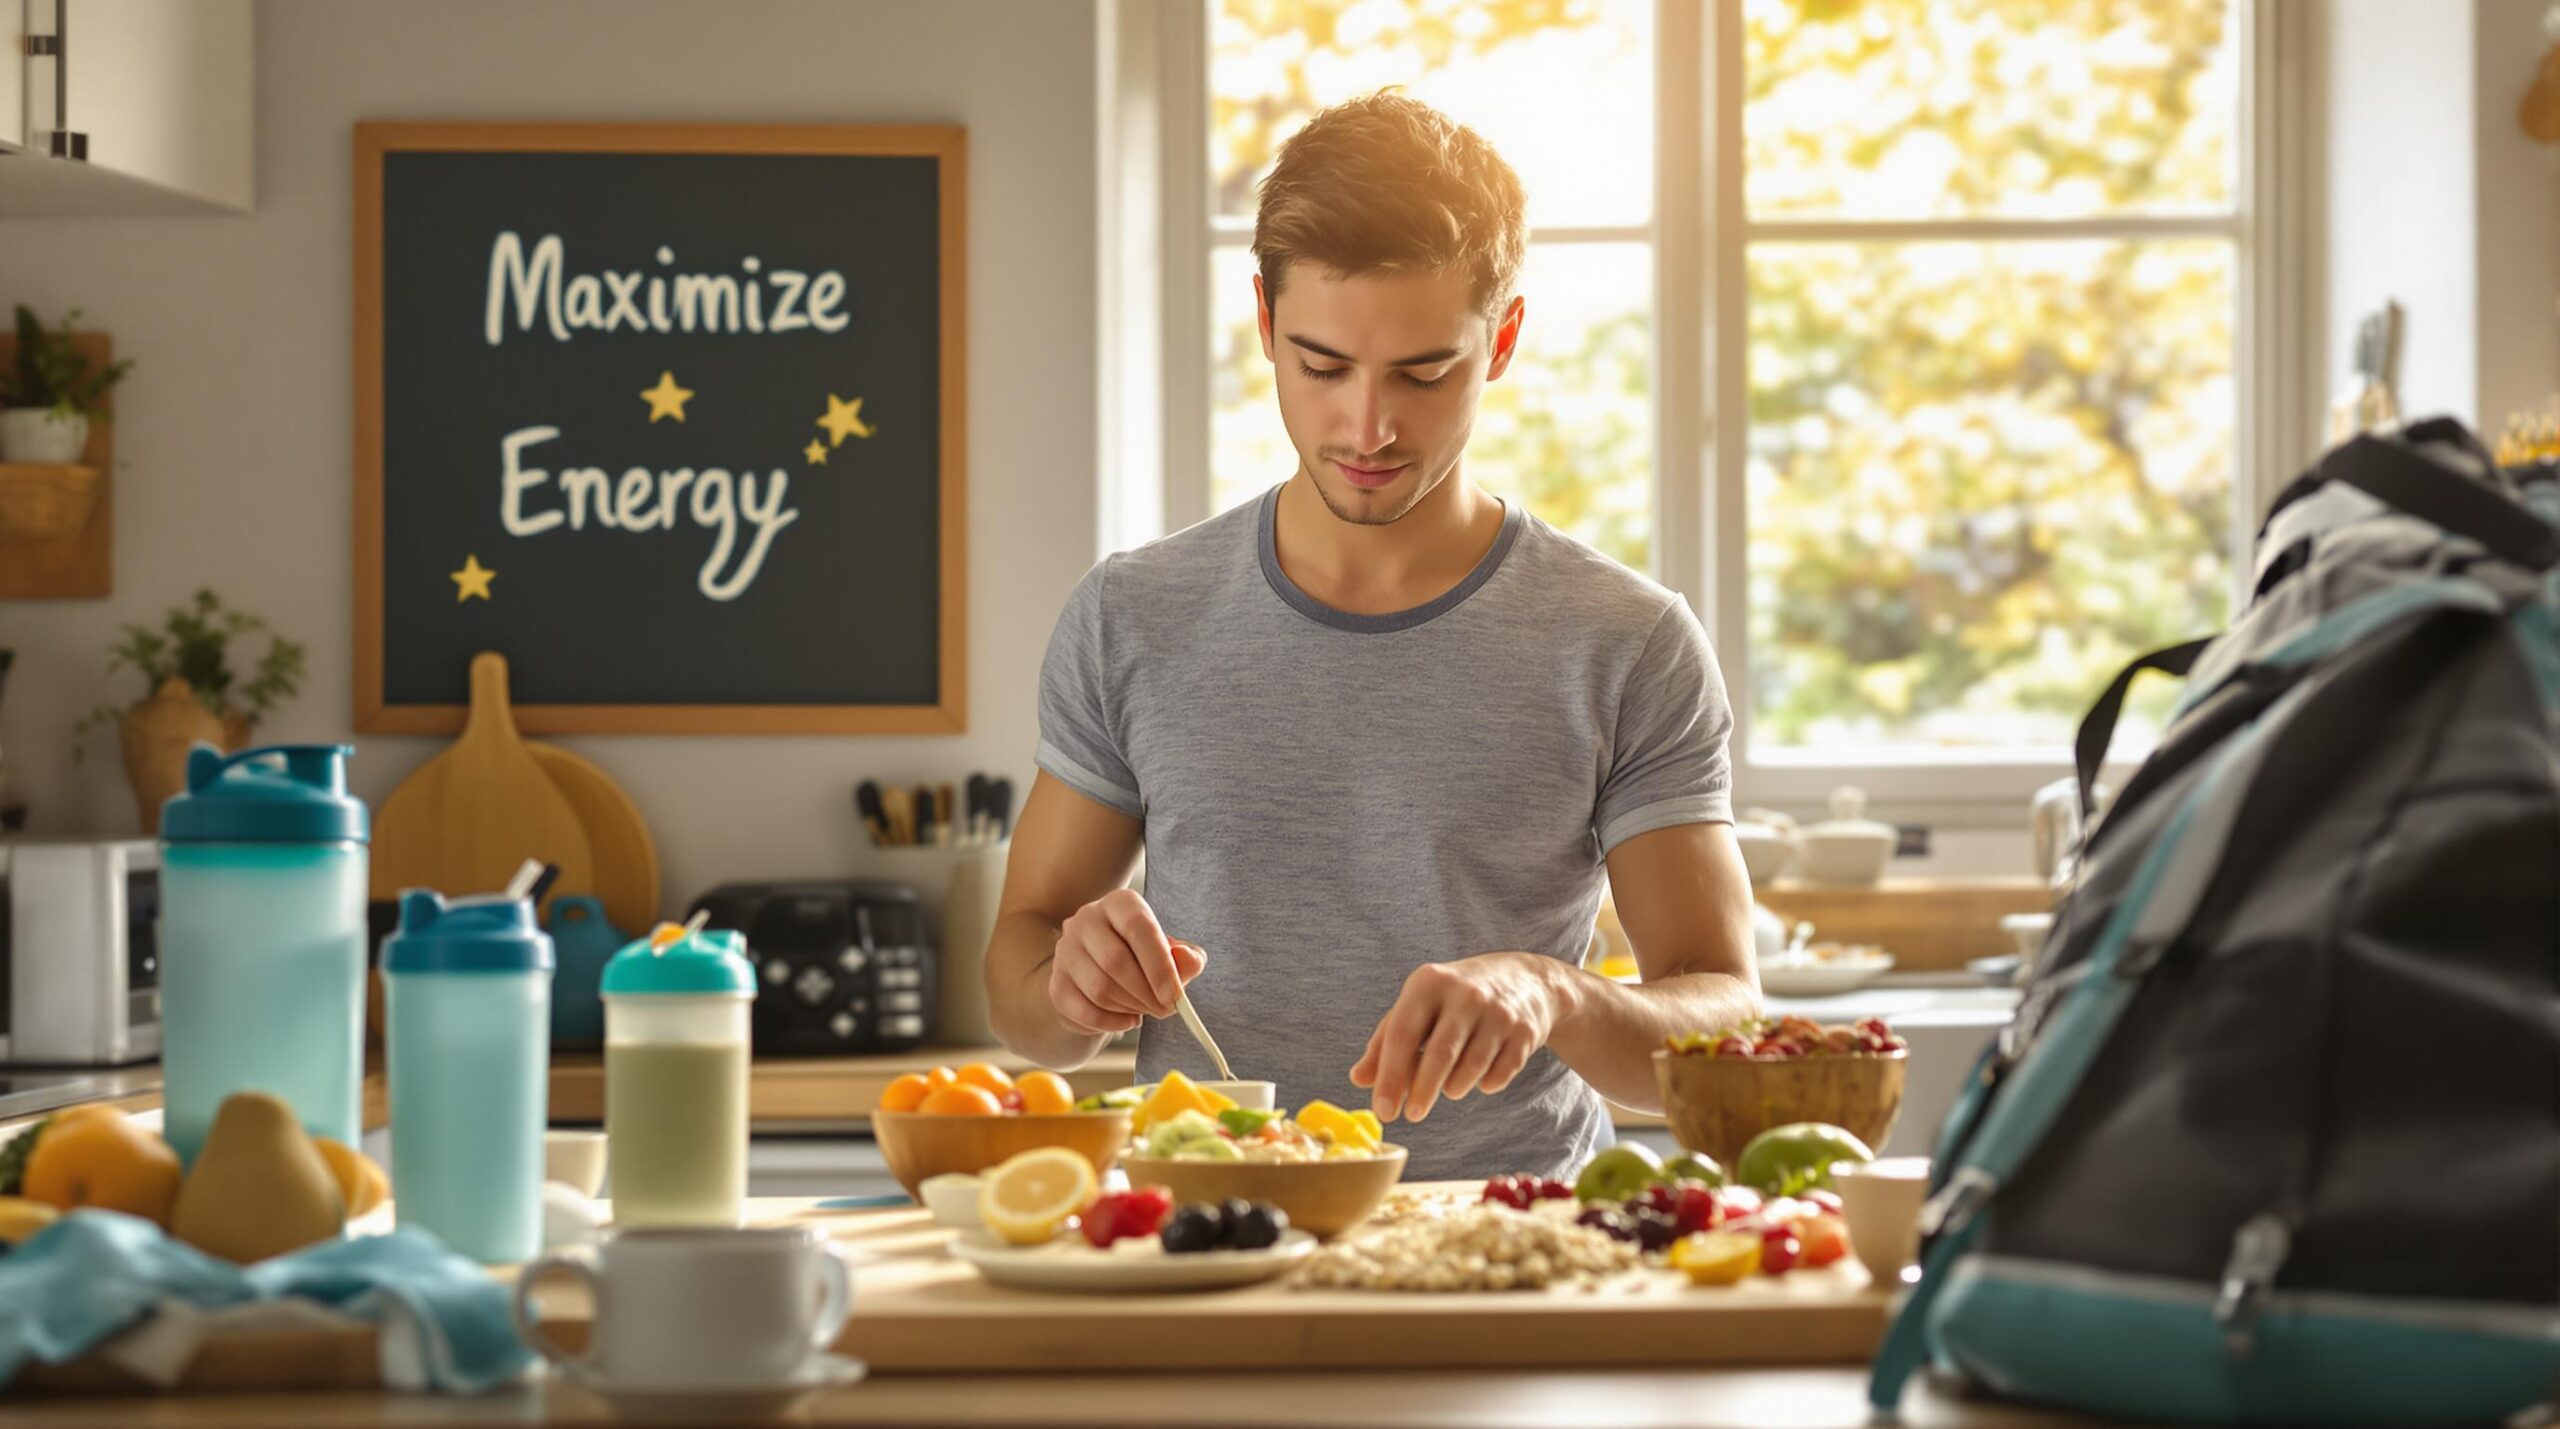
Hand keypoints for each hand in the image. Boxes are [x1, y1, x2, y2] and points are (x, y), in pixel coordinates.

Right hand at [1047, 888, 1205, 1034]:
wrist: (1100, 974)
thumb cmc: (1143, 959)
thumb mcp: (1172, 953)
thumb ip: (1187, 957)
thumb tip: (1187, 960)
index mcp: (1119, 903)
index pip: (1137, 927)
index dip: (1159, 964)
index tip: (1175, 995)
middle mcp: (1086, 920)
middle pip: (1115, 960)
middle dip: (1147, 993)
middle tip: (1165, 1009)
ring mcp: (1066, 951)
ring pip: (1099, 988)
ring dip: (1130, 1007)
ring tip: (1146, 1009)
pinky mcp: (1056, 983)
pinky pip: (1084, 1011)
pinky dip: (1112, 1023)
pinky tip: (1128, 1020)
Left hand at [1349, 953, 1564, 1122]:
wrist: (1525, 979)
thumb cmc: (1455, 999)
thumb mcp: (1418, 1006)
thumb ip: (1386, 1041)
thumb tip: (1359, 1080)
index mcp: (1429, 983)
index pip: (1403, 1034)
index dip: (1389, 1076)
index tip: (1383, 1110)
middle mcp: (1465, 994)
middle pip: (1439, 1054)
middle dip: (1422, 1091)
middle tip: (1411, 1115)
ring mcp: (1499, 1012)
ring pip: (1471, 1066)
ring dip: (1454, 1087)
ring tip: (1449, 1088)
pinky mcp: (1525, 1031)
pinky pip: (1501, 1073)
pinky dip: (1486, 1083)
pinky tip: (1480, 1077)